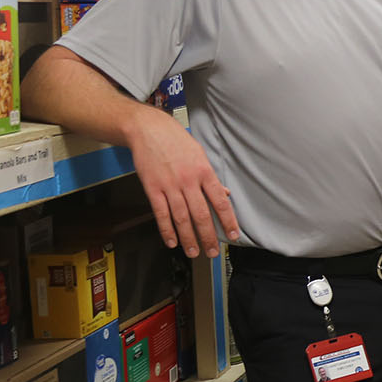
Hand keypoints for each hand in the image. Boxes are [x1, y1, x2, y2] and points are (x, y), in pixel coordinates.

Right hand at [127, 106, 238, 257]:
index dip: (228, 221)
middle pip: (201, 215)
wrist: (148, 129)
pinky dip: (167, 230)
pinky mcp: (152, 188)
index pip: (220, 201)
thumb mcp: (200, 154)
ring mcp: (169, 186)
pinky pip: (161, 213)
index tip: (234, 235)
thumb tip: (225, 193)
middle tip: (213, 252)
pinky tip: (172, 242)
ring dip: (189, 238)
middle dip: (209, 236)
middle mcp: (188, 181)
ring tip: (194, 252)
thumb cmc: (175, 140)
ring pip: (182, 218)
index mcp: (204, 172)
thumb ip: (211, 177)